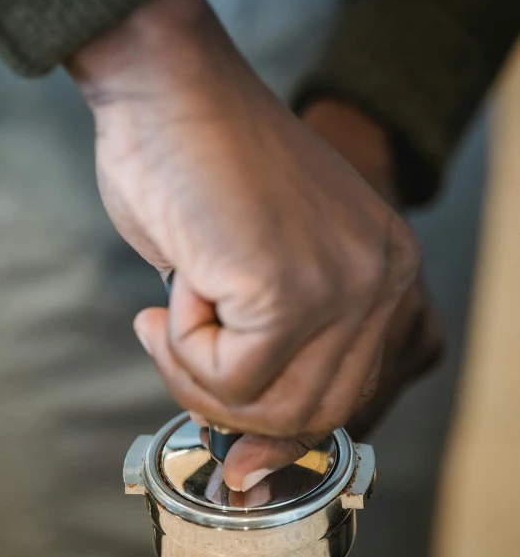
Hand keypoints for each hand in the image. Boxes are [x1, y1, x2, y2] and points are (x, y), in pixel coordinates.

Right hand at [68, 0, 421, 490]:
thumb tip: (251, 450)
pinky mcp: (292, 287)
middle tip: (174, 353)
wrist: (170, 94)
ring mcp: (345, 284)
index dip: (290, 437)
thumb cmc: (202, 175)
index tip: (244, 463)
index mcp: (386, 276)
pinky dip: (183, 346)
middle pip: (319, 413)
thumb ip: (274, 356)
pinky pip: (231, 374)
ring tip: (172, 316)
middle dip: (231, 406)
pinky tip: (179, 284)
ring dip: (201, 376)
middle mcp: (384, 281)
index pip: (354, 395)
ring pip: (275, 406)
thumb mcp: (259, 280)